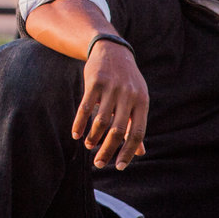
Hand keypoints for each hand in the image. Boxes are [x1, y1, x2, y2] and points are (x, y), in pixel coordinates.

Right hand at [71, 40, 148, 169]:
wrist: (112, 50)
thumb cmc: (127, 81)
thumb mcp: (137, 99)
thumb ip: (136, 125)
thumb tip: (140, 152)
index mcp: (142, 102)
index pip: (137, 133)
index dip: (128, 152)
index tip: (119, 167)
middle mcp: (128, 95)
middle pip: (118, 130)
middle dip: (107, 150)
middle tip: (99, 164)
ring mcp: (112, 88)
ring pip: (101, 121)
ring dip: (93, 138)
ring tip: (89, 146)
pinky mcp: (95, 81)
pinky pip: (85, 107)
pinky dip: (80, 124)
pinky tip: (76, 134)